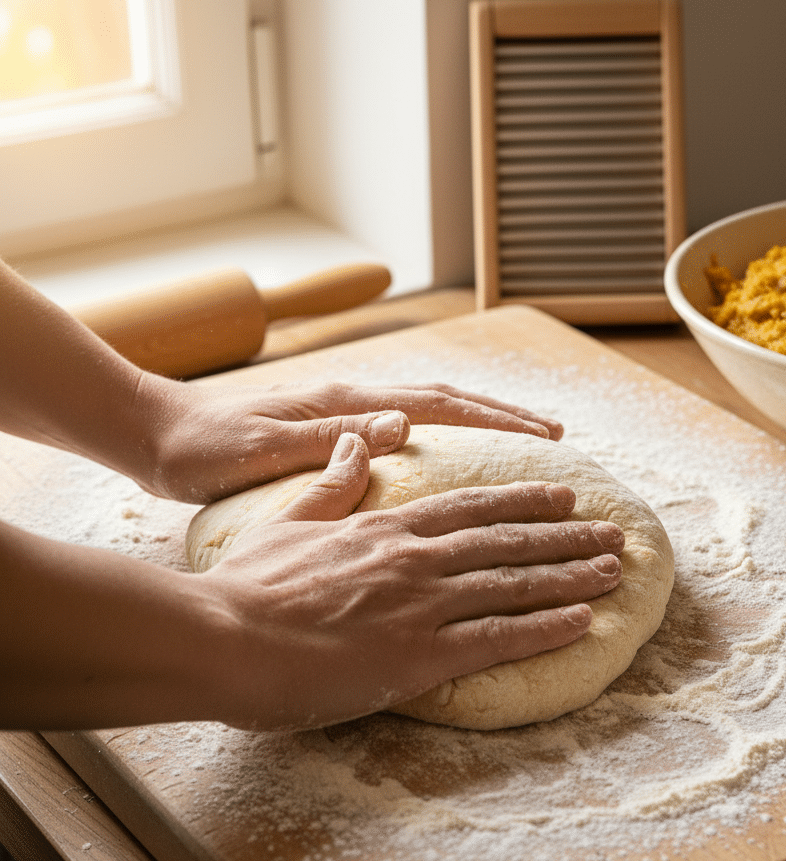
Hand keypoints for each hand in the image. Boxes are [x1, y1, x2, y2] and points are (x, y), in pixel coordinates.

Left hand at [141, 377, 563, 502]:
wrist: (154, 434)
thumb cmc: (201, 449)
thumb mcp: (261, 450)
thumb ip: (330, 442)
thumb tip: (401, 426)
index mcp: (343, 404)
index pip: (436, 406)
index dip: (494, 422)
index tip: (544, 437)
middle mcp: (352, 401)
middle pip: (446, 401)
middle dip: (503, 417)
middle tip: (555, 439)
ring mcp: (344, 413)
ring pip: (430, 411)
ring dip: (480, 424)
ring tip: (523, 444)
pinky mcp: (332, 431)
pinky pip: (406, 429)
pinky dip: (444, 436)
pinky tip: (455, 460)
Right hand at [198, 433, 623, 729]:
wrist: (222, 639)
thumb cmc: (247, 587)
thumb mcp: (289, 521)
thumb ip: (333, 484)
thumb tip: (358, 444)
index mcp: (387, 527)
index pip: (473, 506)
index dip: (524, 499)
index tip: (563, 495)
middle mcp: (417, 558)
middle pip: (508, 539)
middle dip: (566, 535)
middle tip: (610, 532)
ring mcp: (423, 604)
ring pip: (515, 581)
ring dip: (571, 575)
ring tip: (613, 569)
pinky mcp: (421, 654)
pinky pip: (500, 638)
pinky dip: (546, 627)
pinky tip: (583, 621)